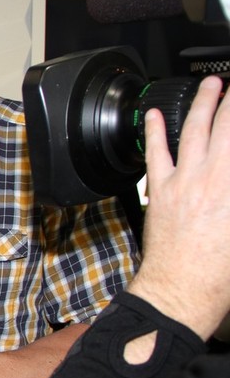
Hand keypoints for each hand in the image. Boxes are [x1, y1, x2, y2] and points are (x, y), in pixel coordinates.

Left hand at [129, 76, 229, 337]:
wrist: (180, 292)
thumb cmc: (220, 274)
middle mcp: (214, 178)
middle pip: (227, 126)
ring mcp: (184, 182)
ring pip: (193, 131)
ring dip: (203, 103)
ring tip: (211, 85)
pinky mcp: (159, 191)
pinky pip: (156, 153)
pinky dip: (155, 130)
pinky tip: (154, 114)